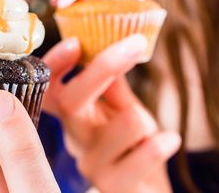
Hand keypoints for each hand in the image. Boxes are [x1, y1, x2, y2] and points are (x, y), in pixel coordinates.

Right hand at [42, 36, 181, 192]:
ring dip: (140, 119)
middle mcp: (75, 139)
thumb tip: (107, 41)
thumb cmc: (133, 144)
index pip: (49, 87)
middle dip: (103, 69)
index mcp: (74, 115)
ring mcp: (91, 164)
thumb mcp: (123, 106)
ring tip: (149, 127)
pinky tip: (168, 140)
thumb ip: (114, 81)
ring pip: (115, 129)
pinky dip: (157, 147)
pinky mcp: (113, 185)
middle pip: (72, 102)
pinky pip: (137, 161)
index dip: (55, 65)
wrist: (145, 188)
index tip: (76, 42)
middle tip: (134, 44)